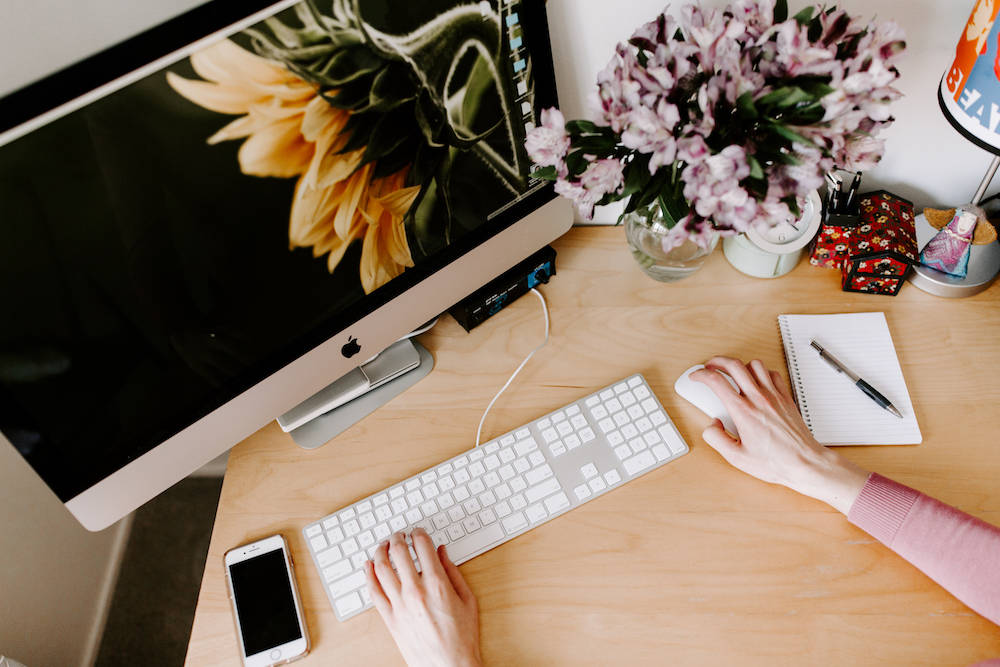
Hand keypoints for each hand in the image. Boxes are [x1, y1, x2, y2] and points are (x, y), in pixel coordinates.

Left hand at [364, 529, 481, 666]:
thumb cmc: (461, 638)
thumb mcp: (467, 599)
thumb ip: (453, 572)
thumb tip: (442, 552)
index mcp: (437, 584)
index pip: (422, 546)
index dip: (419, 534)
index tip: (418, 532)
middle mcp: (415, 591)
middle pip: (398, 552)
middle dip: (398, 538)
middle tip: (399, 535)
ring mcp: (399, 605)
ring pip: (381, 568)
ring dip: (380, 551)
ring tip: (383, 545)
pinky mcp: (390, 618)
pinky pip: (373, 591)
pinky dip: (369, 575)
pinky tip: (369, 566)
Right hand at [691, 356, 869, 514]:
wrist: (805, 463)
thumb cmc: (776, 462)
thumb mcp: (736, 458)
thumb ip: (716, 439)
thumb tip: (711, 425)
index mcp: (743, 412)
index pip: (716, 381)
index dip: (701, 375)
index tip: (696, 376)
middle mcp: (758, 399)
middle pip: (734, 365)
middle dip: (717, 361)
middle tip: (710, 367)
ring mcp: (774, 396)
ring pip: (754, 365)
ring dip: (740, 365)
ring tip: (732, 373)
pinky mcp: (786, 398)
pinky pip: (772, 374)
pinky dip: (761, 372)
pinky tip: (757, 381)